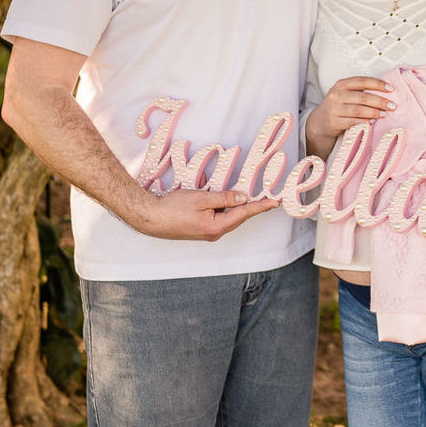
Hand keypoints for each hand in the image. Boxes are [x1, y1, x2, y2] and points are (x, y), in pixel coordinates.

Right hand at [125, 188, 278, 241]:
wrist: (149, 218)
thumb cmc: (173, 208)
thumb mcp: (202, 198)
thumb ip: (225, 198)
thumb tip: (243, 197)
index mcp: (217, 227)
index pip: (245, 213)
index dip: (261, 206)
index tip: (275, 202)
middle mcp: (214, 233)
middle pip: (237, 215)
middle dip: (249, 204)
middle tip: (265, 196)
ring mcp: (207, 232)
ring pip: (226, 215)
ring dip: (232, 203)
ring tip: (239, 193)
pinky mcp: (200, 229)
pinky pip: (216, 215)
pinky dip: (219, 205)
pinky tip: (216, 195)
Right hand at [305, 76, 394, 156]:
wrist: (320, 121)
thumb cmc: (338, 105)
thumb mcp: (345, 93)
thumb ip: (360, 91)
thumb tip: (386, 92)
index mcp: (341, 84)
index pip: (363, 81)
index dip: (378, 84)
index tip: (391, 89)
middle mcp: (337, 95)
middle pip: (363, 97)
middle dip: (380, 101)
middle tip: (392, 106)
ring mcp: (335, 109)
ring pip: (359, 110)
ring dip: (374, 112)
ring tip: (384, 114)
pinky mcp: (334, 122)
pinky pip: (353, 122)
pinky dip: (365, 122)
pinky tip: (372, 121)